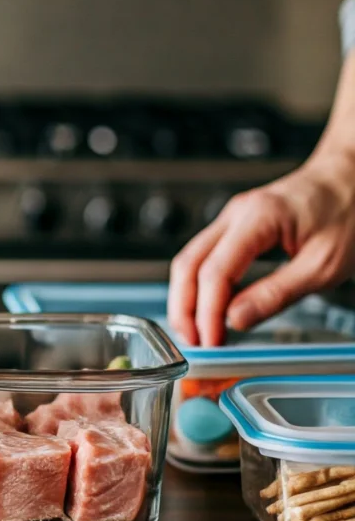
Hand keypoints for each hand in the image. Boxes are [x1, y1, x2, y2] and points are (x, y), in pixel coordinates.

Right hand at [168, 155, 354, 345]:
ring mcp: (231, 219)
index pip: (215, 272)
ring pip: (189, 261)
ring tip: (196, 331)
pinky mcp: (233, 227)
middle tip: (193, 342)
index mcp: (258, 217)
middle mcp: (236, 214)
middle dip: (183, 308)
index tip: (212, 342)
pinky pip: (203, 258)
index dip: (207, 312)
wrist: (351, 178)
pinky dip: (199, 286)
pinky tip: (208, 308)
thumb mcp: (323, 264)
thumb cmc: (347, 211)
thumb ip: (277, 293)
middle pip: (187, 265)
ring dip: (186, 298)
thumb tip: (236, 319)